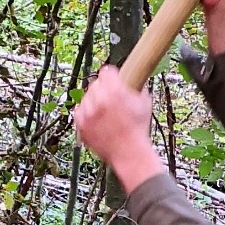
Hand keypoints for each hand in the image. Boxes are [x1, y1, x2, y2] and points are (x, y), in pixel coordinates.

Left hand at [73, 66, 165, 194]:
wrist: (129, 153)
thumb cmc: (138, 131)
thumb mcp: (144, 102)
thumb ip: (136, 87)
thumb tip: (133, 80)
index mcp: (115, 90)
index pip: (106, 71)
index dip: (112, 76)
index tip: (113, 80)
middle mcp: (99, 99)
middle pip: (96, 83)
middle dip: (103, 89)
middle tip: (111, 100)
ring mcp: (88, 112)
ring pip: (86, 97)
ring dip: (94, 102)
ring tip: (106, 113)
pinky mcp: (80, 124)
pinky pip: (79, 110)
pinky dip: (87, 113)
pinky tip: (98, 119)